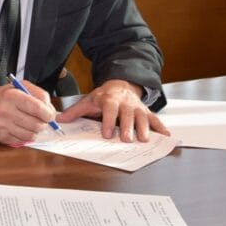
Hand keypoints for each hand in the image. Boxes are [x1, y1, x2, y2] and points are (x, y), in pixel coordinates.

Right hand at [0, 81, 56, 145]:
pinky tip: (21, 128)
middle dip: (43, 123)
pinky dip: (26, 136)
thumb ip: (37, 93)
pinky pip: (23, 141)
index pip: (39, 108)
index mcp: (11, 95)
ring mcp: (3, 126)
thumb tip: (50, 109)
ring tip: (30, 123)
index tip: (50, 115)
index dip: (49, 114)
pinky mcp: (1, 137)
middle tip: (40, 119)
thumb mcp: (18, 87)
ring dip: (35, 130)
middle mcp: (6, 111)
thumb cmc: (1, 98)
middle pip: (37, 124)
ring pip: (32, 134)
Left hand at [56, 79, 170, 141]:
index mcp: (110, 99)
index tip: (107, 134)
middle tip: (127, 139)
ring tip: (144, 139)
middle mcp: (125, 103)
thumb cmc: (103, 97)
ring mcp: (137, 107)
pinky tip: (166, 135)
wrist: (120, 85)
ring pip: (142, 117)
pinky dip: (161, 127)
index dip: (108, 121)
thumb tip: (59, 119)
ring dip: (144, 128)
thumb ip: (75, 111)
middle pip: (127, 115)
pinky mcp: (146, 112)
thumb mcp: (88, 101)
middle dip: (127, 127)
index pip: (109, 110)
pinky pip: (155, 119)